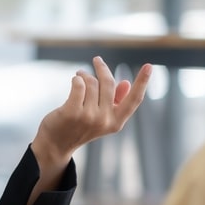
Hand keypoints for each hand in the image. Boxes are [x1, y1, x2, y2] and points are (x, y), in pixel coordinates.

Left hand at [31, 58, 150, 168]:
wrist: (56, 144)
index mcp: (116, 122)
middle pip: (108, 83)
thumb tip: (126, 83)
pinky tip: (75, 80)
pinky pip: (79, 84)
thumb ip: (114, 101)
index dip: (142, 82)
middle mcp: (104, 120)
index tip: (149, 66)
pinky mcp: (72, 113)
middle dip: (102, 68)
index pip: (134, 100)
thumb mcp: (101, 116)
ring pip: (91, 83)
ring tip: (79, 75)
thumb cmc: (79, 127)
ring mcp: (88, 117)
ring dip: (84, 75)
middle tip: (97, 60)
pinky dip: (77, 79)